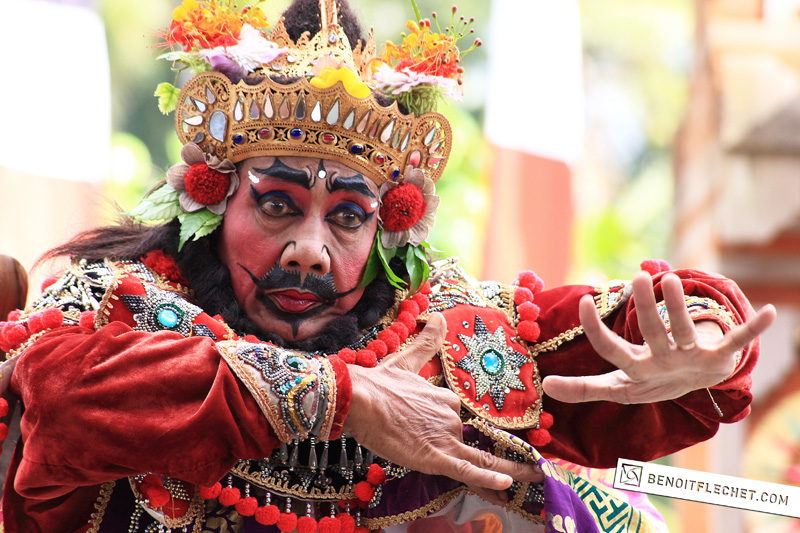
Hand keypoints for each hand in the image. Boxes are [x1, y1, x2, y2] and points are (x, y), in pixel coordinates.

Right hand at [343, 312, 542, 504]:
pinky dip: (489, 478)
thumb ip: (426, 342)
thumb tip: (439, 317)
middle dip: (489, 453)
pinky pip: (467, 470)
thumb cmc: (378, 383)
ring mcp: (444, 437)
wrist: (359, 398)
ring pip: (481, 457)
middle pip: (469, 438)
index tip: (470, 438)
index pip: (456, 416)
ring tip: (535, 478)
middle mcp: (449, 416)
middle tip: (525, 468)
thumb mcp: (405, 359)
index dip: (459, 429)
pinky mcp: (434, 457)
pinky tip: (508, 485)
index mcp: (444, 397)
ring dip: (511, 470)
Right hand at [542, 272, 776, 403]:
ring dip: (682, 307)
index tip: (587, 302)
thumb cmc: (647, 381)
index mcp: (636, 370)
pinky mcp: (719, 356)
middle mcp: (663, 363)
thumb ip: (582, 388)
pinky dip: (754, 329)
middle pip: (653, 334)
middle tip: (641, 280)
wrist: (688, 392)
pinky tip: (773, 313)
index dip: (597, 330)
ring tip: (671, 278)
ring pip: (687, 330)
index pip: (611, 350)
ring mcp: (691, 358)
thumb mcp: (615, 387)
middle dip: (648, 310)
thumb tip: (545, 384)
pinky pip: (737, 342)